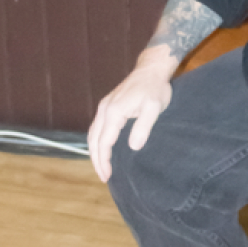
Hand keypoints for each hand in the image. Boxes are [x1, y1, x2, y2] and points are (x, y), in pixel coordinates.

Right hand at [87, 47, 177, 182]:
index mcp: (114, 111)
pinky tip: (103, 148)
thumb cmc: (155, 88)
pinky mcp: (107, 104)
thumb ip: (143, 127)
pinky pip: (97, 126)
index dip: (104, 161)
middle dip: (97, 160)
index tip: (108, 176)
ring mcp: (104, 106)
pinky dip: (97, 140)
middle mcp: (104, 109)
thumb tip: (133, 147)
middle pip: (94, 140)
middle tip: (104, 177)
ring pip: (93, 133)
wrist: (151, 69)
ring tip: (102, 167)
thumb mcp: (154, 108)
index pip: (104, 142)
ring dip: (95, 151)